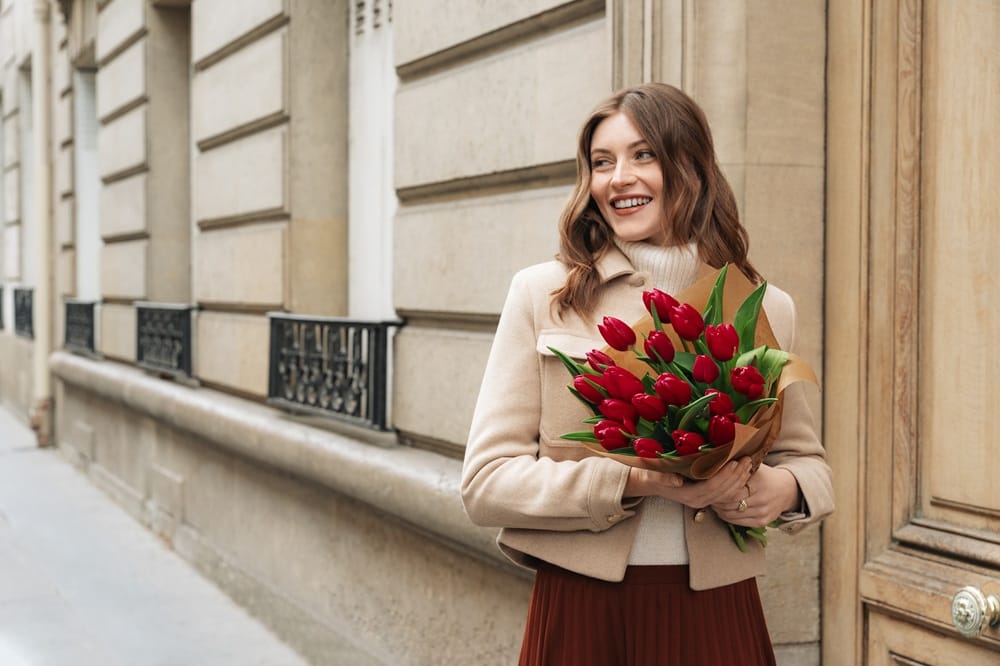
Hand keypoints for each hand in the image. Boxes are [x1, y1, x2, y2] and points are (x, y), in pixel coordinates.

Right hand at [625, 457, 752, 509]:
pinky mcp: (706, 496)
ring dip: (739, 479)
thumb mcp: (654, 475)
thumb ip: (664, 478)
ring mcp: (703, 500)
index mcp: (689, 496)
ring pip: (727, 493)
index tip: (735, 462)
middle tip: (748, 460)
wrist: (650, 483)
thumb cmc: (652, 475)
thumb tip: (677, 481)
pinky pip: (725, 493)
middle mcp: (698, 500)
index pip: (712, 486)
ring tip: (749, 464)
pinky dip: (735, 483)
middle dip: (737, 476)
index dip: (724, 475)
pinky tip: (742, 472)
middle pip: (723, 491)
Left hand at [712, 464, 799, 526]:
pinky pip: (739, 522)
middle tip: (707, 495)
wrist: (787, 490)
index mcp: (759, 482)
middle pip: (730, 502)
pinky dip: (727, 517)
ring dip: (719, 509)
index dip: (719, 489)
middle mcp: (762, 499)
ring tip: (712, 502)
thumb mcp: (754, 466)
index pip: (732, 489)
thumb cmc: (765, 475)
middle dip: (717, 500)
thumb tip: (715, 461)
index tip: (710, 486)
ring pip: (732, 513)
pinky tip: (721, 510)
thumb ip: (738, 465)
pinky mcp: (762, 522)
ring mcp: (763, 512)